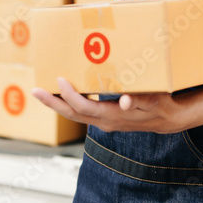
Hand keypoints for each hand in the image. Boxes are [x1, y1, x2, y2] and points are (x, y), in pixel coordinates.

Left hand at [30, 77, 190, 133]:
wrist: (167, 120)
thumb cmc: (159, 105)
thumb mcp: (154, 100)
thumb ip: (140, 100)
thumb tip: (125, 101)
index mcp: (112, 116)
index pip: (84, 108)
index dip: (70, 95)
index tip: (61, 80)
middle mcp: (104, 122)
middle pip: (72, 114)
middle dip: (52, 103)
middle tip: (35, 90)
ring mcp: (103, 122)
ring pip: (74, 115)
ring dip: (57, 104)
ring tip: (41, 92)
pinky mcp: (104, 118)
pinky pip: (81, 113)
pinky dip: (69, 104)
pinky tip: (61, 94)